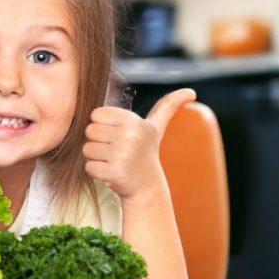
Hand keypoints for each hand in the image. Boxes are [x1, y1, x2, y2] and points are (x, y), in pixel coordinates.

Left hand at [82, 88, 196, 200]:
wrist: (147, 187)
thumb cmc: (145, 153)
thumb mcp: (156, 128)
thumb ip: (168, 106)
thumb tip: (191, 92)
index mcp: (135, 122)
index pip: (96, 115)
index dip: (103, 126)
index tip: (118, 135)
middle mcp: (130, 136)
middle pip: (90, 131)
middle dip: (98, 142)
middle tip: (115, 151)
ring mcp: (122, 155)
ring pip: (87, 149)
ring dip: (96, 158)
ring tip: (114, 161)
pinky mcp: (114, 173)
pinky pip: (89, 167)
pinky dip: (96, 172)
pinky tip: (111, 173)